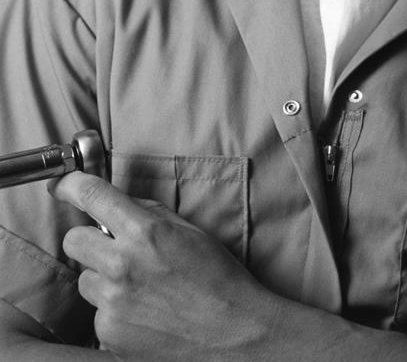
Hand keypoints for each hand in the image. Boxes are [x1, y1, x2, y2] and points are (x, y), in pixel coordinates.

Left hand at [49, 172, 280, 361]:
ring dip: (103, 279)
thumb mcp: (188, 231)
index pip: (93, 196)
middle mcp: (122, 265)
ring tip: (140, 288)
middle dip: (89, 240)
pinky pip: (98, 313)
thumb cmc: (217, 277)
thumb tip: (117, 203)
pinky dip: (115, 312)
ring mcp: (113, 302)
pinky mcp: (109, 333)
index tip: (62, 184)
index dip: (70, 185)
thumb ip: (148, 213)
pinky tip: (144, 313)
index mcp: (145, 232)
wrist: (233, 332)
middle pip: (73, 240)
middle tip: (113, 249)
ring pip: (85, 279)